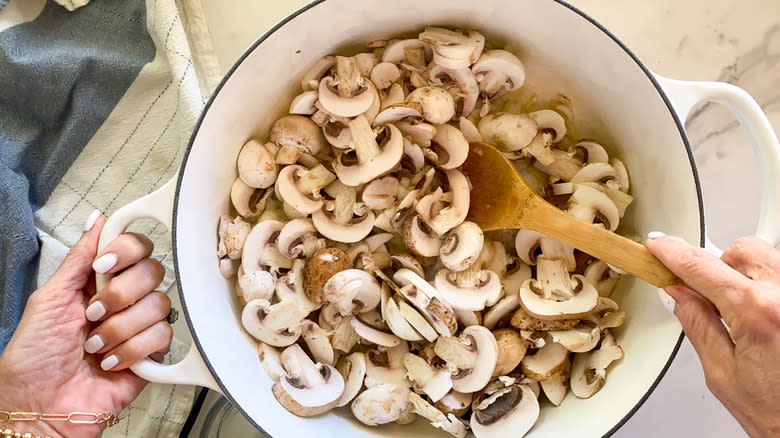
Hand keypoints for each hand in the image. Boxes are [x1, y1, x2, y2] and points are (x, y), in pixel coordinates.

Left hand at [0, 212, 172, 437]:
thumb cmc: (33, 359)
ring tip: (95, 347)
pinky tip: (110, 362)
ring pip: (159, 306)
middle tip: (93, 315)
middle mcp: (125, 300)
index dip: (127, 251)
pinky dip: (131, 351)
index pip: (136, 247)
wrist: (40, 407)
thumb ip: (78, 260)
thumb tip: (97, 220)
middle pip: (153, 272)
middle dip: (119, 296)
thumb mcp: (47, 300)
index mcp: (100, 281)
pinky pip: (162, 337)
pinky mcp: (152, 355)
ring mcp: (140, 327)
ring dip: (119, 329)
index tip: (104, 267)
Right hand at [646, 234, 779, 437]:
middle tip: (711, 296)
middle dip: (720, 267)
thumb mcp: (722, 374)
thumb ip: (698, 325)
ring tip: (746, 316)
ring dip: (749, 278)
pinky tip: (766, 321)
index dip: (674, 253)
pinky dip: (769, 292)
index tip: (659, 245)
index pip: (703, 267)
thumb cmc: (779, 415)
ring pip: (769, 260)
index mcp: (759, 313)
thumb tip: (679, 295)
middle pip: (743, 251)